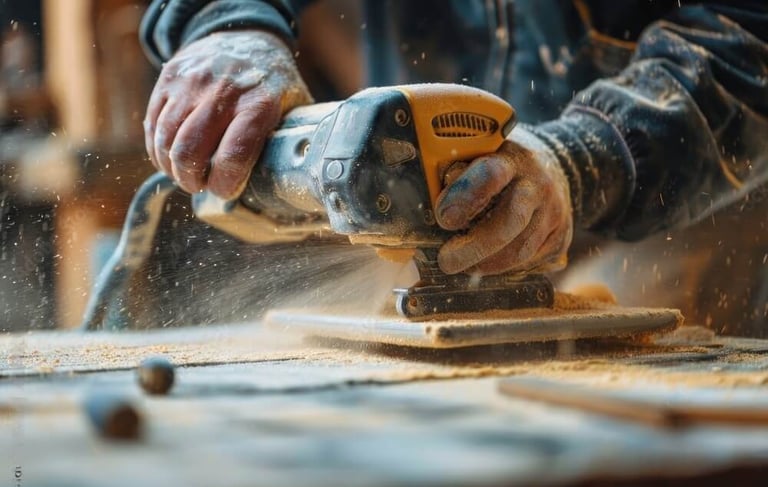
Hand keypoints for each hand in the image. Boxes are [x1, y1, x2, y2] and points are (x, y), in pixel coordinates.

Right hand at [144, 31, 311, 198]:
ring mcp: (192, 84)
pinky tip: (171, 158)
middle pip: (190, 152)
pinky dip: (158, 150)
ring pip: (166, 141)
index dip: (224, 184)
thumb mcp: (295, 106)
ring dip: (173, 168)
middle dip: (192, 181)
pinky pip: (153, 126)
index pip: (233, 156)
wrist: (246, 35)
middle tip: (201, 185)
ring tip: (186, 175)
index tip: (225, 191)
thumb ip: (293, 139)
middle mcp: (223, 92)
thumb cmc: (272, 82)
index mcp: (259, 104)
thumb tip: (294, 179)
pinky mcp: (170, 79)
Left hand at [434, 130, 572, 274]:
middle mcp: (536, 184)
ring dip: (486, 264)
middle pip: (509, 221)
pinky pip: (530, 261)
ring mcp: (553, 212)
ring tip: (464, 266)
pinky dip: (504, 268)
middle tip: (446, 261)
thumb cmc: (499, 168)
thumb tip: (428, 204)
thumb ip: (456, 175)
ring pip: (520, 249)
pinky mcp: (560, 236)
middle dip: (474, 247)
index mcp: (510, 159)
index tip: (444, 218)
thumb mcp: (478, 158)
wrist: (550, 170)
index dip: (465, 198)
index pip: (490, 175)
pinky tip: (487, 264)